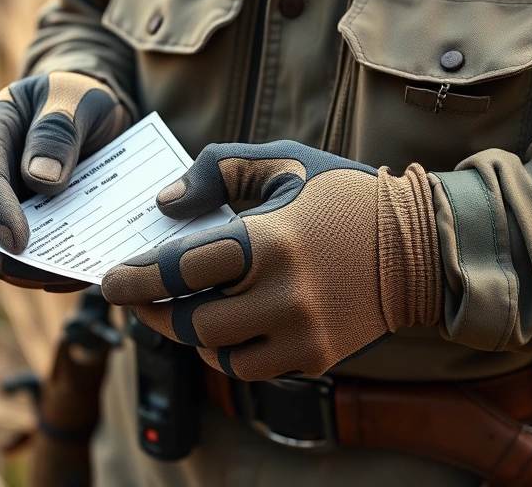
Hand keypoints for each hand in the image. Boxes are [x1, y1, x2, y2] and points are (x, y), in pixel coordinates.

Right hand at [0, 72, 129, 291]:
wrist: (86, 113)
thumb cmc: (76, 99)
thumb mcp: (76, 98)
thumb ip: (58, 131)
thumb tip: (40, 181)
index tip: (20, 242)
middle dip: (16, 257)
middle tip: (60, 273)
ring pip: (0, 253)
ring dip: (36, 270)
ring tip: (79, 274)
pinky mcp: (17, 227)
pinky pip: (26, 259)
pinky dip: (52, 270)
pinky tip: (84, 271)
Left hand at [101, 141, 440, 378]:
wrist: (422, 247)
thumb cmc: (343, 196)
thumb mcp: (284, 161)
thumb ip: (219, 168)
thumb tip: (166, 204)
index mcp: (272, 240)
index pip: (182, 268)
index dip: (136, 279)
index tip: (108, 282)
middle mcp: (285, 293)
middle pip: (192, 322)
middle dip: (153, 313)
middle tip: (136, 300)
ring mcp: (303, 332)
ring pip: (217, 354)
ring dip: (190, 336)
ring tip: (182, 311)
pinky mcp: (316, 358)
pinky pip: (251, 369)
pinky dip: (227, 353)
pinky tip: (224, 327)